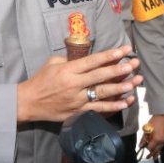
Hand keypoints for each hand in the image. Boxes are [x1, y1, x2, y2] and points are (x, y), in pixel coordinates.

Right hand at [17, 45, 142, 123]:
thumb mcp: (52, 63)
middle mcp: (74, 85)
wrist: (28, 102)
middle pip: (101, 76)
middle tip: (134, 64)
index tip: (124, 50)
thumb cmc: (41, 80)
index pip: (93, 61)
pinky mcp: (78, 112)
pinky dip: (113, 106)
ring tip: (135, 83)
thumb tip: (88, 58)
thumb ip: (71, 60)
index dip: (110, 55)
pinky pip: (99, 109)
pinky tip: (125, 102)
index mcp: (68, 70)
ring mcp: (77, 100)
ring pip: (102, 93)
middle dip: (120, 69)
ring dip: (121, 88)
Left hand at [137, 114, 163, 158]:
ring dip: (157, 153)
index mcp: (157, 139)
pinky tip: (159, 150)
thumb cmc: (155, 121)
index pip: (150, 148)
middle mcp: (162, 141)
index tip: (144, 148)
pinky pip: (163, 145)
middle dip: (152, 154)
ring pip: (160, 148)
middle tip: (148, 158)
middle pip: (156, 150)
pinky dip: (160, 148)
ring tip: (154, 157)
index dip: (147, 149)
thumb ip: (144, 138)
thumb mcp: (147, 129)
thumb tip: (141, 145)